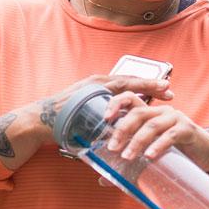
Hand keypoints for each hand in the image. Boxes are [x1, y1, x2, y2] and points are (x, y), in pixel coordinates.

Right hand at [0, 74, 173, 170]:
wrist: (38, 120)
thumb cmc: (58, 120)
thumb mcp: (83, 113)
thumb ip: (99, 115)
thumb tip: (114, 127)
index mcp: (96, 85)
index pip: (126, 84)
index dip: (145, 86)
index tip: (165, 90)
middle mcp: (96, 83)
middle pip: (130, 81)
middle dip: (151, 85)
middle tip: (170, 91)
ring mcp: (93, 89)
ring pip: (125, 86)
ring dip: (145, 89)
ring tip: (164, 93)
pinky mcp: (89, 97)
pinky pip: (114, 97)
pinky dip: (131, 100)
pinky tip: (143, 106)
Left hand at [102, 91, 208, 172]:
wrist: (206, 156)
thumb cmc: (174, 153)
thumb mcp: (148, 156)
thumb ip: (128, 165)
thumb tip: (102, 180)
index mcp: (148, 113)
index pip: (129, 99)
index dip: (115, 104)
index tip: (104, 119)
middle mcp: (160, 111)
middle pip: (137, 113)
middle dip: (122, 130)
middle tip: (112, 148)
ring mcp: (174, 118)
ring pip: (151, 125)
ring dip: (137, 141)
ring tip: (127, 157)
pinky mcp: (187, 129)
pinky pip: (170, 135)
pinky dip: (158, 145)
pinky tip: (149, 156)